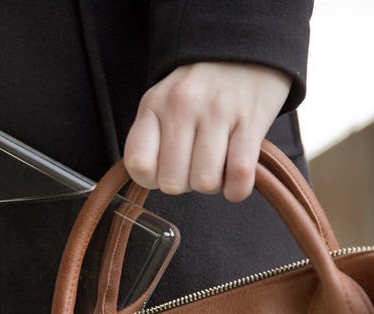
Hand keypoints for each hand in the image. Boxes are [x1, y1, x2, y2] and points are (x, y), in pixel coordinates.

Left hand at [124, 62, 291, 201]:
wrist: (246, 48)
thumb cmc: (199, 89)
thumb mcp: (162, 101)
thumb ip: (151, 137)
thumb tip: (152, 181)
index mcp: (154, 105)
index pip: (138, 164)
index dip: (150, 181)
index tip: (164, 172)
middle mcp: (181, 107)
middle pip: (172, 182)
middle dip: (184, 185)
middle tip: (194, 168)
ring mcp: (217, 112)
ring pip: (205, 182)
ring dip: (213, 186)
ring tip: (217, 167)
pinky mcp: (251, 119)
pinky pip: (240, 175)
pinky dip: (237, 189)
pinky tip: (236, 178)